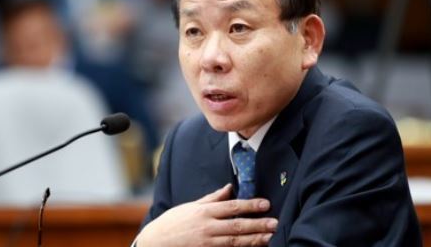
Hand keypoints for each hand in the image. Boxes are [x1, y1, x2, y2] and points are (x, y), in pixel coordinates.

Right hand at [136, 184, 277, 246]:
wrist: (155, 243)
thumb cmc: (172, 223)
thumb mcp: (190, 207)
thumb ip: (212, 199)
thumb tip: (229, 188)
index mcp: (203, 212)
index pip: (231, 207)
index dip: (250, 205)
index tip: (265, 204)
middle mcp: (206, 227)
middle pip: (237, 225)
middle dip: (258, 224)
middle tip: (275, 223)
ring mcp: (207, 243)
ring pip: (235, 241)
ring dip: (254, 239)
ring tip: (269, 236)